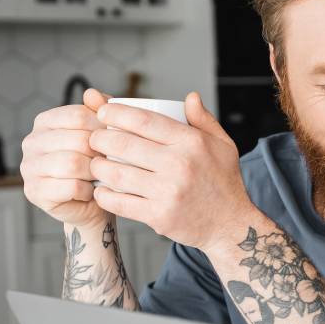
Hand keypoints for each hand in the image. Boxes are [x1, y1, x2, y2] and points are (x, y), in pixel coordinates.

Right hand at [20, 88, 110, 228]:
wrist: (93, 204)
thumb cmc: (97, 166)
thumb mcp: (101, 134)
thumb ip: (99, 110)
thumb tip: (92, 94)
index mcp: (44, 121)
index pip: (78, 115)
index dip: (103, 128)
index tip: (115, 140)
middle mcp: (31, 142)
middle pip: (77, 139)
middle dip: (100, 153)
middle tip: (110, 163)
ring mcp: (29, 167)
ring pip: (72, 163)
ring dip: (94, 172)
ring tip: (101, 176)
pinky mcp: (34, 191)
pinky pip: (70, 186)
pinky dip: (87, 190)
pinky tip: (90, 192)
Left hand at [86, 91, 250, 249]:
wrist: (230, 226)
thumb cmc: (224, 183)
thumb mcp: (224, 146)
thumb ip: (204, 120)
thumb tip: (189, 97)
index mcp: (191, 142)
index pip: (143, 120)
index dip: (115, 113)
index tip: (102, 112)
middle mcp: (179, 165)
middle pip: (123, 144)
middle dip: (99, 138)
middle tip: (94, 139)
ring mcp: (168, 192)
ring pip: (116, 173)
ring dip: (98, 166)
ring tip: (96, 163)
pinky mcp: (159, 216)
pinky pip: (120, 203)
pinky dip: (104, 195)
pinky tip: (102, 189)